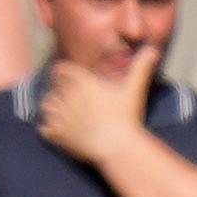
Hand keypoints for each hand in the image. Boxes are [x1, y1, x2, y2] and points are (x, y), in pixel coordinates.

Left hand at [37, 46, 158, 168]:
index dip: (64, 71)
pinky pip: (44, 129)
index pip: (62, 69)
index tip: (68, 75)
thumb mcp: (135, 89)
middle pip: (54, 87)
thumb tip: (152, 49)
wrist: (117, 146)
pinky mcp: (58, 135)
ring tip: (62, 111)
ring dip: (53, 107)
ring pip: (47, 106)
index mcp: (83, 83)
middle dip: (61, 90)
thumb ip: (141, 68)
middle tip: (71, 95)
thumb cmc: (127, 116)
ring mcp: (61, 116)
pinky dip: (49, 129)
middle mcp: (68, 97)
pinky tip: (58, 130)